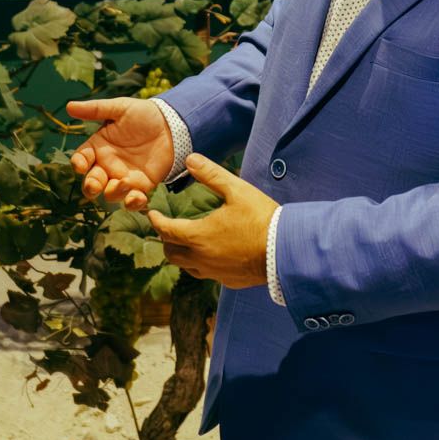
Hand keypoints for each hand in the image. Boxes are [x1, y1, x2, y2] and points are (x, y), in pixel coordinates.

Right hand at [65, 96, 174, 210]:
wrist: (171, 124)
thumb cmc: (143, 114)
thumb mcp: (119, 108)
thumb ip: (96, 109)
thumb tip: (69, 106)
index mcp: (98, 146)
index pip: (81, 158)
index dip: (78, 163)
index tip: (80, 165)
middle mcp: (107, 165)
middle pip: (92, 182)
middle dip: (90, 187)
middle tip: (94, 186)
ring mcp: (123, 177)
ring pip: (110, 193)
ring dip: (114, 192)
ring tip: (125, 182)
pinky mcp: (141, 185)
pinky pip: (133, 200)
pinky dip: (133, 203)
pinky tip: (137, 198)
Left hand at [147, 154, 278, 289]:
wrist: (286, 250)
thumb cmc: (261, 218)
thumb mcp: (236, 190)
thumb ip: (211, 174)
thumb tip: (190, 158)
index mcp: (199, 236)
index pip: (166, 231)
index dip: (156, 221)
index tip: (152, 214)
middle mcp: (201, 258)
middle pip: (172, 254)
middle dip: (166, 240)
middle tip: (168, 228)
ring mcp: (215, 272)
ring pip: (186, 267)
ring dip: (182, 254)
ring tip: (186, 242)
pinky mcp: (228, 281)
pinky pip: (206, 274)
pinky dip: (201, 264)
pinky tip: (211, 255)